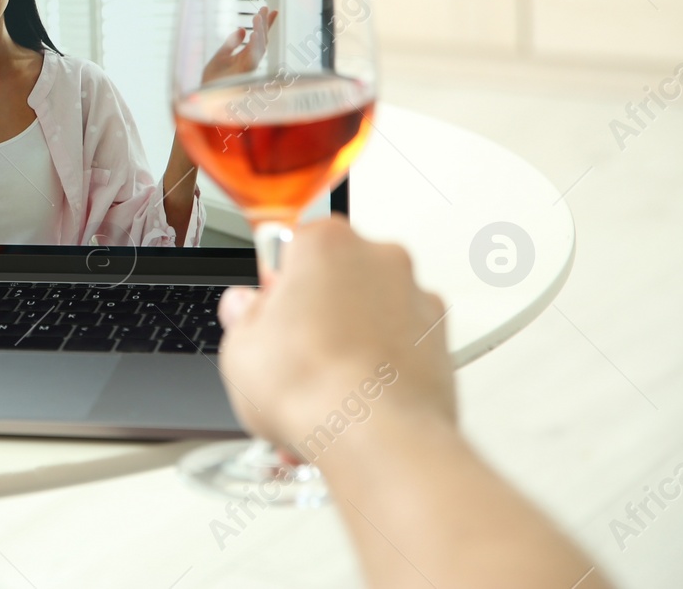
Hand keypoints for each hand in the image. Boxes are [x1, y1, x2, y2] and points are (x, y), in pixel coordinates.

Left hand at [201, 6, 276, 84]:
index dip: (263, 23)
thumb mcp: (221, 55)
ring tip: (258, 16)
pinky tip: (254, 34)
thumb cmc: (213, 79)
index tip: (268, 8)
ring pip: (259, 47)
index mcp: (245, 56)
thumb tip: (243, 29)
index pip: (257, 37)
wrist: (205, 95)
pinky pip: (252, 58)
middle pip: (261, 39)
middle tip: (266, 7)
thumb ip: (232, 43)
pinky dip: (254, 46)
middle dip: (264, 24)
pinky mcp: (244, 73)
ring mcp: (248, 67)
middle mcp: (250, 60)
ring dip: (259, 31)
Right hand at [216, 216, 455, 455]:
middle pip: (337, 276)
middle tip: (293, 353)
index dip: (277, 285)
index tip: (270, 311)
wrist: (376, 439)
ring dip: (351, 340)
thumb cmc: (315, 387)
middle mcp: (380, 258)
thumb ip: (242, 316)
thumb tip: (246, 310)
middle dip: (317, 311)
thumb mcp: (239, 348)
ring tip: (324, 387)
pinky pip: (403, 343)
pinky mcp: (443, 341)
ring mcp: (417, 298)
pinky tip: (355, 399)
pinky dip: (383, 365)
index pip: (291, 246)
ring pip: (372, 310)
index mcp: (327, 242)